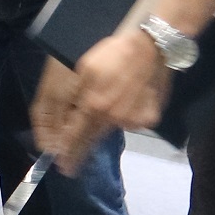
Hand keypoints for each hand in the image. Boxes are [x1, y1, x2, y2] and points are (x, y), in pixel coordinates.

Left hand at [36, 28, 167, 168]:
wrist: (152, 46)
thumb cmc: (114, 54)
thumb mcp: (84, 69)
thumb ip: (72, 96)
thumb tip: (65, 124)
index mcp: (93, 105)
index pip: (74, 137)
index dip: (67, 154)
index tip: (62, 167)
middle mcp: (112, 118)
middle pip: (91, 141)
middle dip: (79, 154)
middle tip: (71, 168)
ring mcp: (133, 121)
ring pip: (110, 131)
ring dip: (102, 130)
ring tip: (102, 114)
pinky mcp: (148, 119)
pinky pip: (131, 124)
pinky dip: (125, 118)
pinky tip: (127, 101)